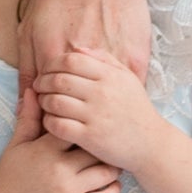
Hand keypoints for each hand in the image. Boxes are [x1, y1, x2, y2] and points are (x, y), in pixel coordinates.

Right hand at [0, 127, 121, 192]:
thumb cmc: (7, 178)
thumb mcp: (16, 145)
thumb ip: (29, 118)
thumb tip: (34, 89)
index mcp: (45, 148)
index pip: (77, 125)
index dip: (88, 123)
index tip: (94, 122)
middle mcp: (60, 168)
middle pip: (97, 147)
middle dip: (104, 144)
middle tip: (110, 142)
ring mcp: (69, 190)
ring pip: (107, 172)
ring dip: (112, 167)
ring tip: (111, 162)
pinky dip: (113, 189)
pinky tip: (110, 184)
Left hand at [17, 0, 154, 96]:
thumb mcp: (29, 27)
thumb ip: (26, 70)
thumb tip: (23, 107)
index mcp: (54, 60)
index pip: (48, 104)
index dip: (49, 104)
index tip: (51, 98)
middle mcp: (83, 66)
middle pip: (75, 105)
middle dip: (71, 106)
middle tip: (72, 94)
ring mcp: (113, 64)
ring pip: (103, 102)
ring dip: (97, 103)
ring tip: (93, 91)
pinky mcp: (136, 60)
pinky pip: (127, 89)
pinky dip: (120, 92)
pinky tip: (114, 85)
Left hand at [25, 43, 160, 173]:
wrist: (151, 144)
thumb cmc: (136, 109)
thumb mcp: (127, 78)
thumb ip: (104, 60)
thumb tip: (77, 49)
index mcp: (110, 76)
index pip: (72, 60)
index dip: (53, 64)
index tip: (47, 71)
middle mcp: (102, 93)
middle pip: (59, 80)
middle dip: (43, 82)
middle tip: (40, 87)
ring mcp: (96, 116)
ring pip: (55, 102)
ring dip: (44, 102)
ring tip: (44, 104)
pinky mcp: (90, 138)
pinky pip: (58, 125)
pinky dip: (49, 122)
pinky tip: (51, 121)